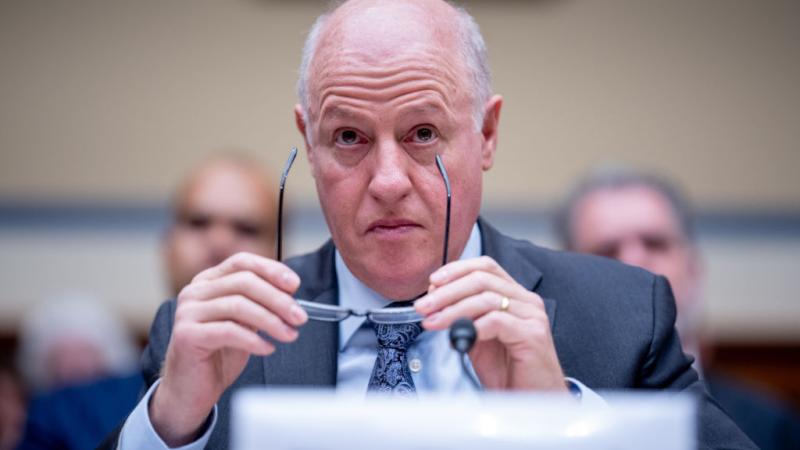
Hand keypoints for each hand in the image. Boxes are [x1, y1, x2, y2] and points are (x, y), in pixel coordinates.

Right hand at [149, 252, 307, 445]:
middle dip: (278, 299)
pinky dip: (253, 340)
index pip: (242, 262)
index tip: (295, 285)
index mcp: (208, 281)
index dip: (271, 270)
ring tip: (289, 334)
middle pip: (244, 282)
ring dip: (271, 320)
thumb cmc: (218, 355)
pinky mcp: (187, 335)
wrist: (191, 391)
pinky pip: (228, 331)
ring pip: (238, 305)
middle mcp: (194, 292)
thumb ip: (259, 305)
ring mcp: (187, 312)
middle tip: (300, 317)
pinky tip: (268, 349)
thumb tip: (290, 295)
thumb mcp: (244, 323)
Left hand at [415, 256, 565, 391]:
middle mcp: (526, 301)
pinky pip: (497, 321)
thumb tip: (436, 300)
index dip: (456, 270)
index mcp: (515, 296)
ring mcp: (532, 316)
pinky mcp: (533, 335)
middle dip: (447, 291)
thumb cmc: (507, 371)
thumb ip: (464, 317)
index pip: (486, 267)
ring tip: (433, 321)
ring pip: (487, 298)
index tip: (432, 282)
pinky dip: (473, 326)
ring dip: (453, 309)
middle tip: (424, 305)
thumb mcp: (479, 338)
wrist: (529, 401)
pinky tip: (458, 337)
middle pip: (482, 279)